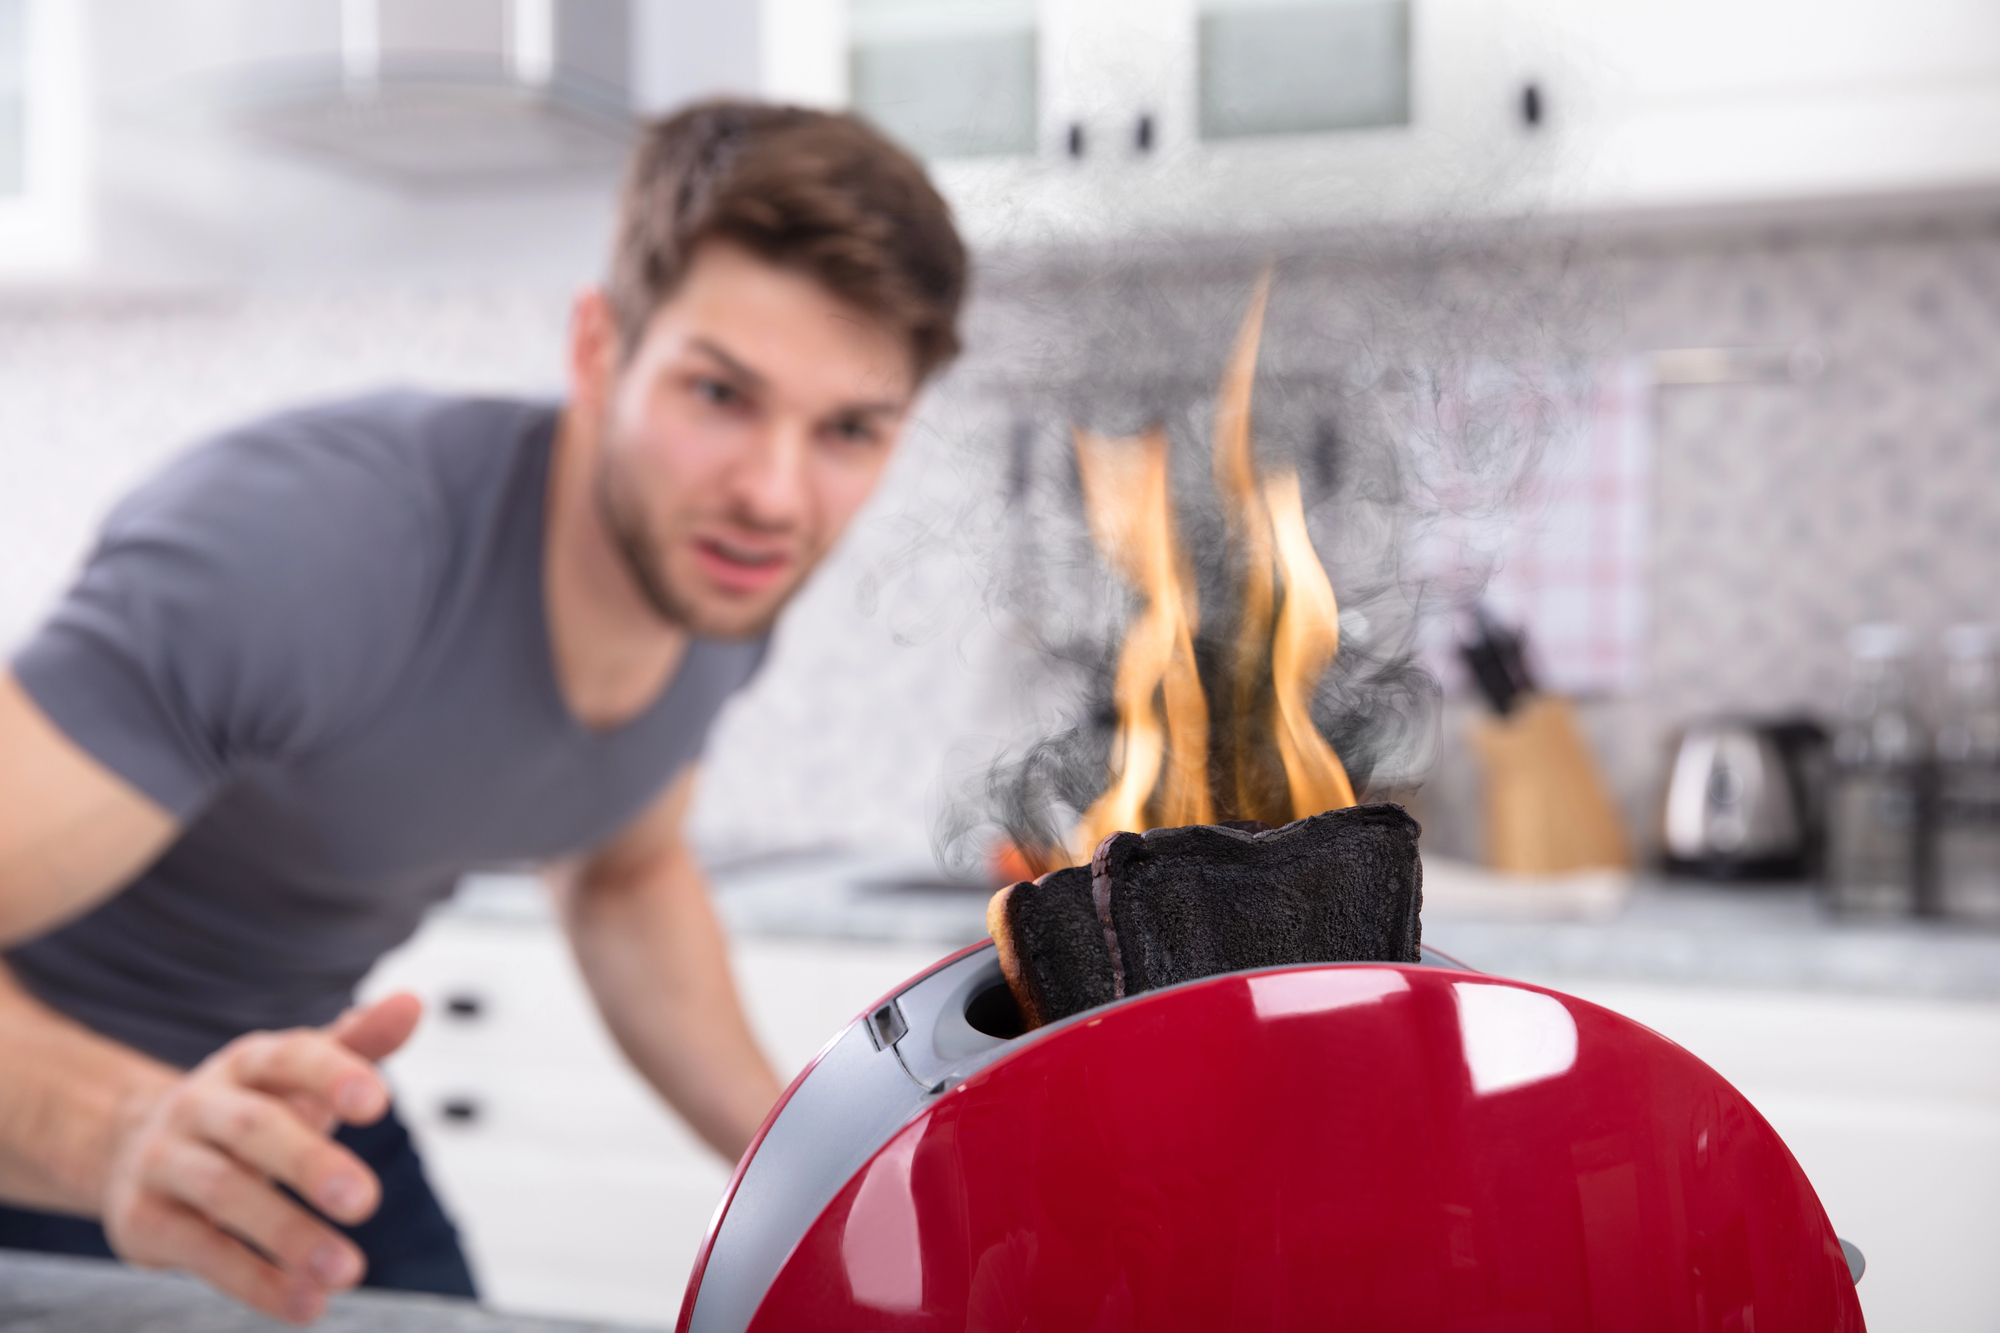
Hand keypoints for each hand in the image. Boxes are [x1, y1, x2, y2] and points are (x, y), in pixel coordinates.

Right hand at [100, 993, 422, 1324]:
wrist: (137, 1147)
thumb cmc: (251, 1109)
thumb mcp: (301, 1075)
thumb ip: (360, 1044)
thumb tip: (414, 1002)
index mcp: (249, 1063)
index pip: (291, 1058)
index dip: (332, 1075)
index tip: (379, 1104)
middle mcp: (200, 1104)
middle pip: (253, 1128)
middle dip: (310, 1164)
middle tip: (366, 1201)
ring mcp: (165, 1161)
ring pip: (224, 1193)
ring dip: (288, 1235)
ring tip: (350, 1272)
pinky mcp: (143, 1221)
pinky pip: (201, 1251)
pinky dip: (256, 1282)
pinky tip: (308, 1303)